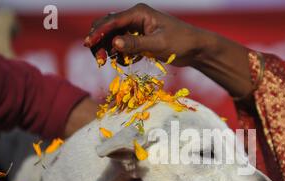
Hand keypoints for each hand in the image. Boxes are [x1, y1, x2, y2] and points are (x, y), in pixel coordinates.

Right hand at [83, 4, 252, 98]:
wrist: (196, 48)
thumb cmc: (181, 43)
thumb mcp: (158, 45)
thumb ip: (136, 44)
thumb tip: (114, 45)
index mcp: (139, 13)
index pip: (112, 21)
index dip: (98, 33)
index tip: (88, 44)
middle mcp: (136, 18)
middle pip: (109, 27)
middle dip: (101, 42)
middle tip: (99, 59)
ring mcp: (138, 29)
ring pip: (115, 38)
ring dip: (110, 50)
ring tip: (112, 63)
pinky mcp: (141, 39)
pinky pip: (124, 46)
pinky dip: (122, 55)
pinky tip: (128, 62)